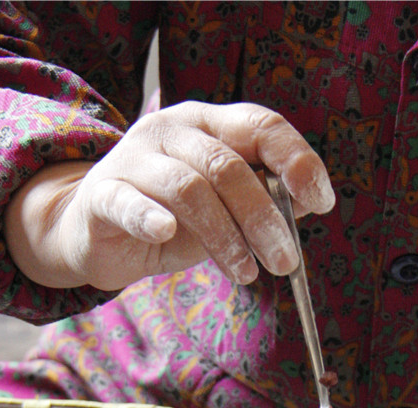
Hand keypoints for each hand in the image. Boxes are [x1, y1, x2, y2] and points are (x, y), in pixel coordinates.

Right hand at [4, 101, 334, 290]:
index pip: (261, 125)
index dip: (296, 160)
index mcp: (209, 125)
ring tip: (244, 273)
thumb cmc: (168, 220)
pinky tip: (166, 234)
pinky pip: (128, 202)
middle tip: (285, 261)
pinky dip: (149, 217)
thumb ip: (258, 204)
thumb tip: (306, 205)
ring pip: (188, 188)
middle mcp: (173, 131)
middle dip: (264, 216)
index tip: (321, 202)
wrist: (96, 234)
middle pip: (228, 164)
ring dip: (224, 235)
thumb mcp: (222, 213)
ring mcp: (133, 157)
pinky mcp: (101, 193)